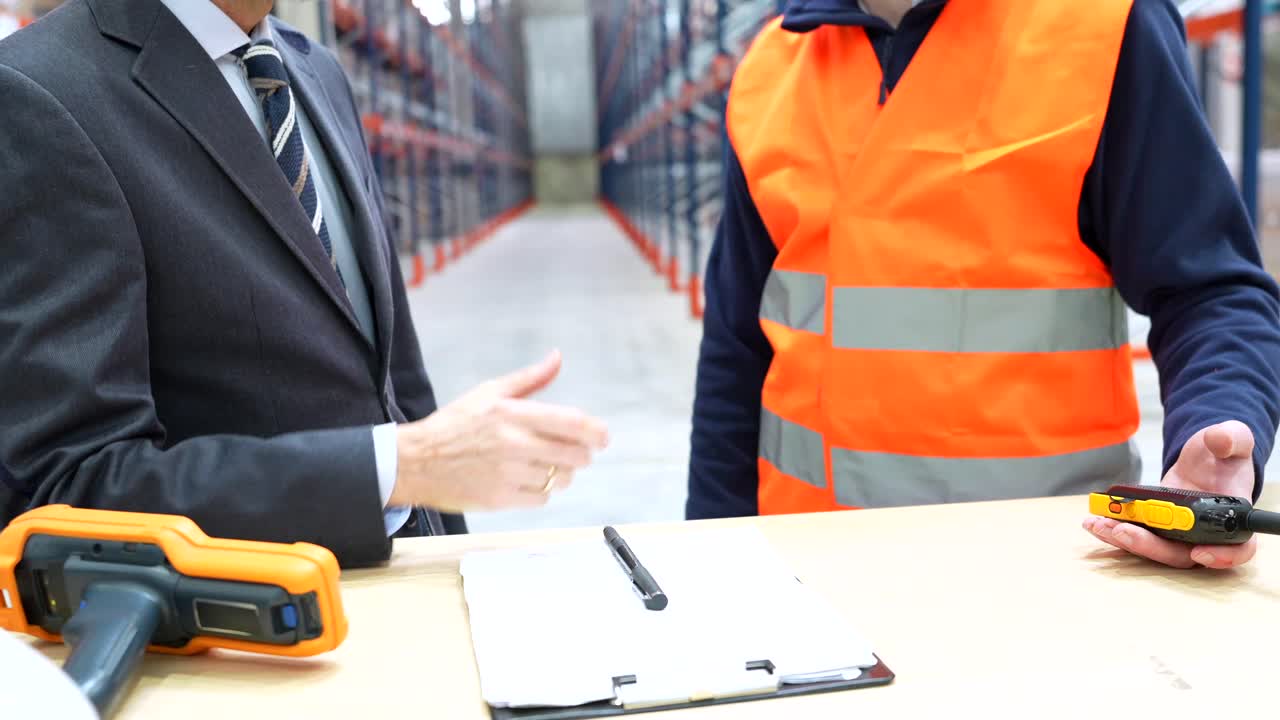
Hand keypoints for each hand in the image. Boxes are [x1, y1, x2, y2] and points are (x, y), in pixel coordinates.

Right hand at [389, 350, 608, 511]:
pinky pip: (542, 498)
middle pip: (575, 455)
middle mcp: (515, 444)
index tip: (602, 437)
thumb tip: (557, 358)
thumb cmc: (455, 424)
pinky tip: (528, 481)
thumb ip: (530, 379)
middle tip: (578, 454)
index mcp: (514, 414)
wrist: (417, 461)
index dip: (596, 432)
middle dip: (583, 455)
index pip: (573, 424)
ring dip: (563, 474)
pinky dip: (542, 491)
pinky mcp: (502, 499)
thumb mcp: (490, 392)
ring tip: (547, 466)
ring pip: (561, 479)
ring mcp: (509, 474)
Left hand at [1082, 420, 1256, 568]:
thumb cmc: (1222, 454)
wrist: (1203, 457)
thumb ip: (1232, 438)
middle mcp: (1205, 532)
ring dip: (1125, 541)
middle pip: (1182, 554)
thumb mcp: (1233, 439)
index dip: (1222, 556)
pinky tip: (1094, 521)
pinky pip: (1138, 536)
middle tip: (1123, 531)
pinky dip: (1114, 531)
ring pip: (1155, 549)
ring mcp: (1178, 533)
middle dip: (1151, 546)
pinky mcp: (1156, 528)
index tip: (1200, 553)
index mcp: (1231, 515)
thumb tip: (1220, 440)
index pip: (1238, 546)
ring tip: (1100, 525)